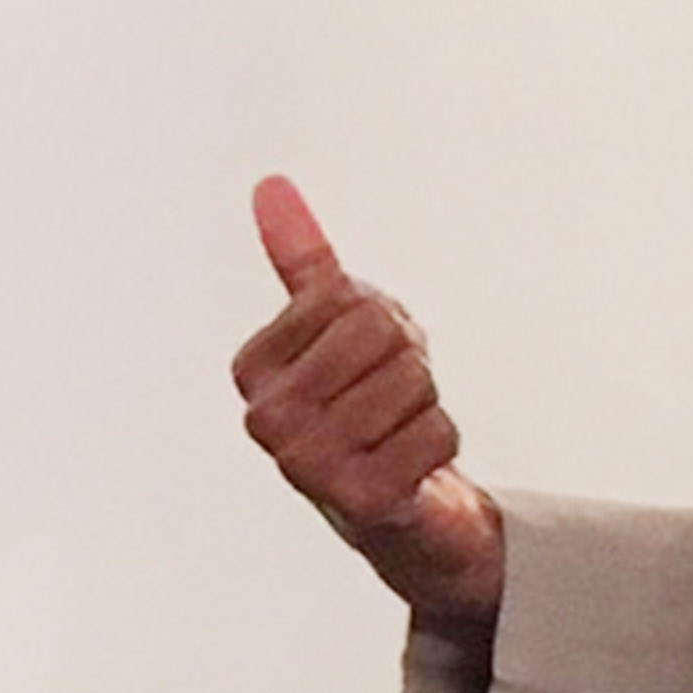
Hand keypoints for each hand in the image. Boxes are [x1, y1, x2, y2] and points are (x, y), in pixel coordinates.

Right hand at [232, 176, 504, 630]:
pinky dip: (441, 443)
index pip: (345, 297)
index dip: (379, 317)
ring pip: (412, 384)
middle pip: (380, 335)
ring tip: (398, 433)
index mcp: (250, 368)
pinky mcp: (357, 503)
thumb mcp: (333, 326)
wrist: (395, 508)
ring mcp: (306, 466)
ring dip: (426, 404)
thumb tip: (271, 184)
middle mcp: (265, 419)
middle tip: (391, 398)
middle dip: (408, 359)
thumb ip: (302, 259)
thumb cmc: (363, 405)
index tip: (367, 357)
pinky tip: (413, 468)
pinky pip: (436, 435)